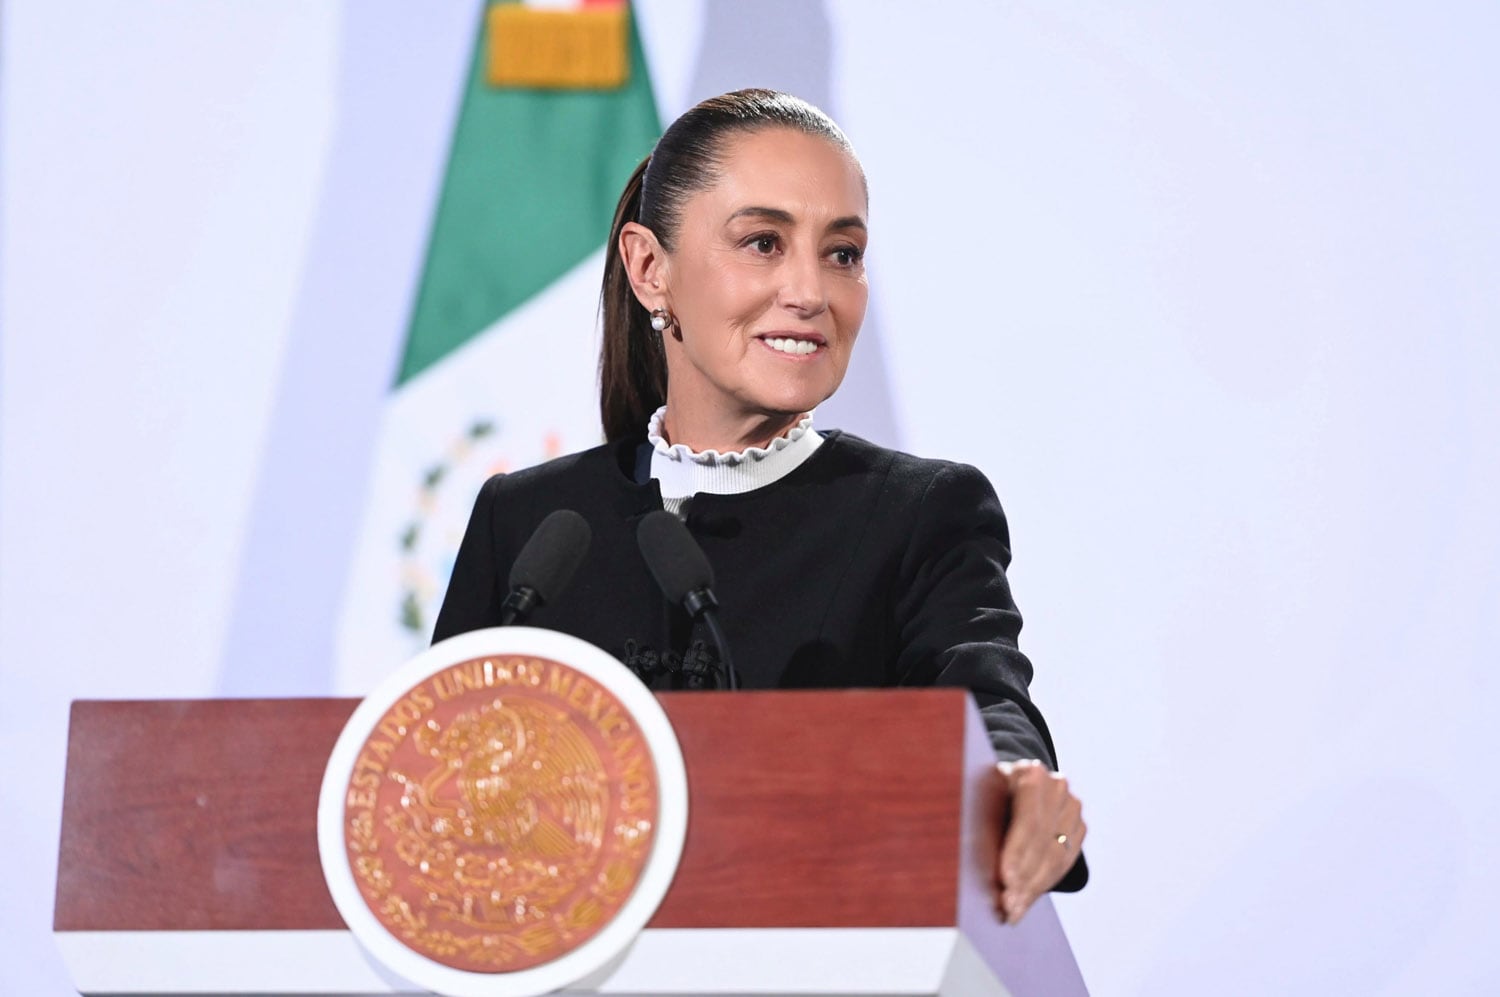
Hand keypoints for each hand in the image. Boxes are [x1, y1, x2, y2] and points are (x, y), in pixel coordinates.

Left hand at [993, 759, 1084, 924]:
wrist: (1013, 783)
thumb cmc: (985, 791)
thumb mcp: (978, 794)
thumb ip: (979, 819)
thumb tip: (968, 853)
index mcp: (1030, 774)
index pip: (1028, 821)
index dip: (1017, 853)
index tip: (1004, 880)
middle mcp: (1057, 787)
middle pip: (1043, 842)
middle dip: (1024, 879)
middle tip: (1007, 906)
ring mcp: (1072, 807)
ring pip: (1056, 856)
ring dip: (1033, 888)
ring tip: (1013, 911)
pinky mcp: (1079, 826)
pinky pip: (1064, 862)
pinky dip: (1043, 885)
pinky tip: (1025, 902)